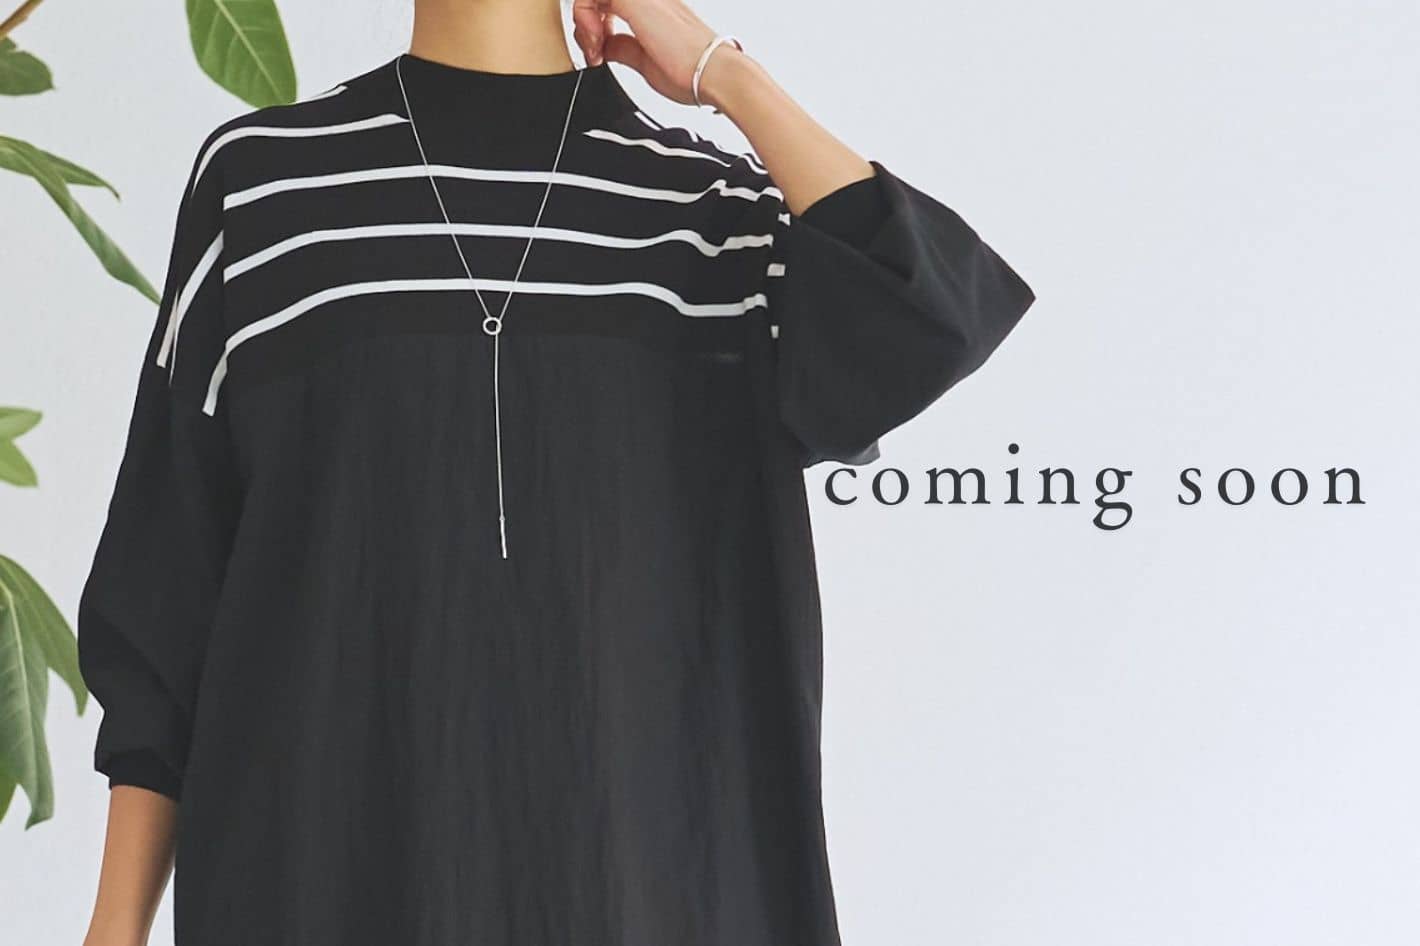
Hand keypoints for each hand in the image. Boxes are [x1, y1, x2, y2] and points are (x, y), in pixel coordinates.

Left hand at [571, 0, 724, 104]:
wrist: (711, 73)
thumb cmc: (691, 71)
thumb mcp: (645, 59)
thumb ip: (623, 47)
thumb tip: (606, 46)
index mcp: (652, 6)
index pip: (608, 4)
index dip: (593, 28)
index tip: (598, 54)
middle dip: (585, 26)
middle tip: (593, 53)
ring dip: (584, 23)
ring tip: (594, 50)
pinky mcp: (634, 0)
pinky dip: (584, 21)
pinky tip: (596, 44)